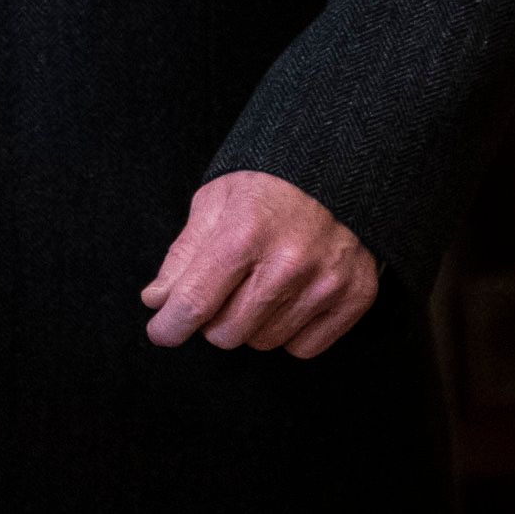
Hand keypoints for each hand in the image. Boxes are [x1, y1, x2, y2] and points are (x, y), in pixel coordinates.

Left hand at [139, 171, 379, 358]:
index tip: (162, 332)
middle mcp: (289, 263)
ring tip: (261, 283)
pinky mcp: (357, 295)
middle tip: (223, 290)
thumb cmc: (268, 183)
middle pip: (226, 333)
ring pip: (263, 342)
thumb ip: (184, 255)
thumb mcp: (215, 202)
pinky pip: (303, 348)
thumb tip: (157, 301)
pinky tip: (291, 297)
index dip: (169, 327)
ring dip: (252, 323)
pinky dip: (290, 331)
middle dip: (213, 319)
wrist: (340, 165)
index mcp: (245, 233)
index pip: (194, 304)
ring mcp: (327, 283)